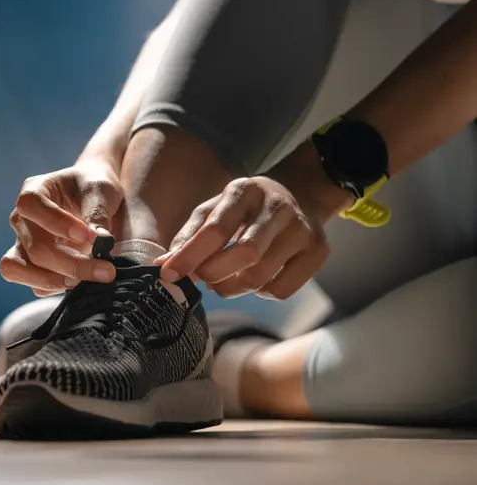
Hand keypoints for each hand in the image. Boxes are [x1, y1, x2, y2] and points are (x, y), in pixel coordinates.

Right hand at [0, 159, 122, 296]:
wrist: (94, 197)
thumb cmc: (94, 186)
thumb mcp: (101, 190)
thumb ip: (98, 213)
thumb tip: (101, 243)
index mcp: (34, 191)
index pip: (31, 205)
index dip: (56, 223)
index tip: (88, 235)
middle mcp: (21, 219)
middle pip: (33, 247)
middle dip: (70, 263)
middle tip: (106, 270)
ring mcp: (22, 244)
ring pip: (18, 269)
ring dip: (55, 280)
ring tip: (86, 282)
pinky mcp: (31, 266)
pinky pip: (34, 285)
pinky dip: (56, 288)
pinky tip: (81, 283)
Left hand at [154, 176, 329, 299]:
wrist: (300, 194)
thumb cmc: (245, 208)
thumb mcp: (216, 208)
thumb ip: (191, 235)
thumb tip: (165, 265)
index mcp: (244, 191)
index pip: (215, 229)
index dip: (189, 256)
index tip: (168, 274)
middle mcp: (277, 208)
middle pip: (244, 254)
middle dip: (214, 275)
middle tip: (203, 279)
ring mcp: (302, 229)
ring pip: (262, 277)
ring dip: (233, 288)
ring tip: (224, 280)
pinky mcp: (318, 250)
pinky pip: (283, 289)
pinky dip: (261, 293)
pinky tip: (255, 279)